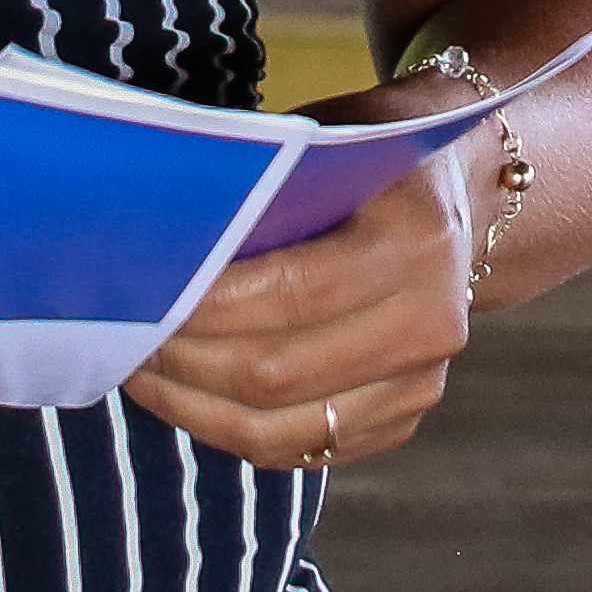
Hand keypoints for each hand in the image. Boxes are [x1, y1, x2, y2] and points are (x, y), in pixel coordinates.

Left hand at [128, 131, 471, 473]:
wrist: (467, 194)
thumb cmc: (376, 155)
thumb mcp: (329, 143)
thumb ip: (261, 192)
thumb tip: (158, 245)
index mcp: (414, 240)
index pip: (289, 293)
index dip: (204, 308)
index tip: (138, 298)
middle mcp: (430, 320)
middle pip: (276, 374)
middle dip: (183, 362)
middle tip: (124, 338)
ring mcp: (423, 380)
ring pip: (278, 429)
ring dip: (194, 408)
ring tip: (143, 374)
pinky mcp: (404, 417)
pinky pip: (297, 448)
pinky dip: (231, 429)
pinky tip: (190, 396)